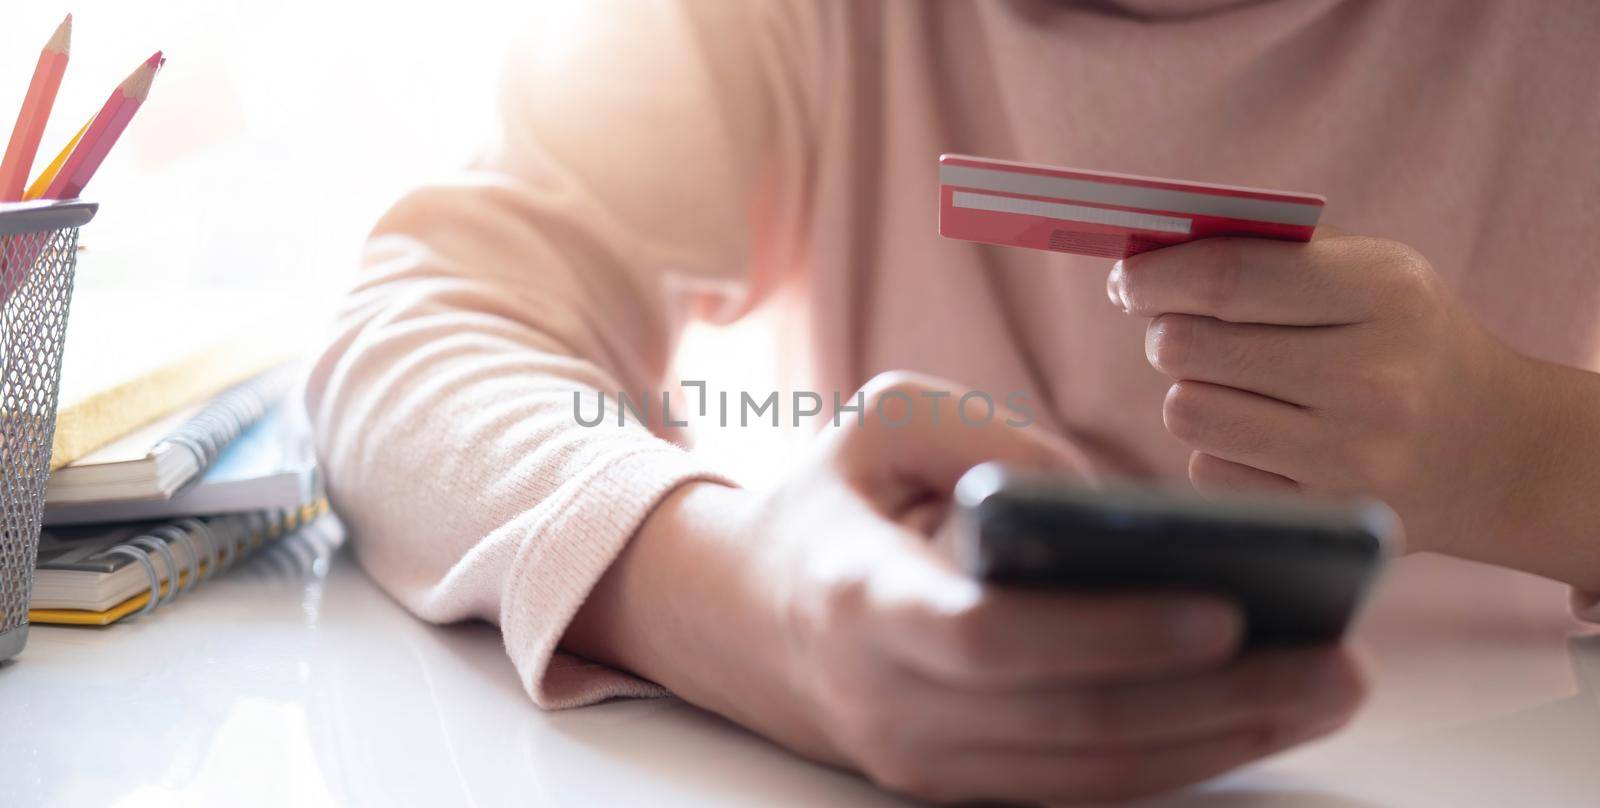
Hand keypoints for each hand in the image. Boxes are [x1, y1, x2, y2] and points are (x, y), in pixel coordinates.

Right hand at [566, 372, 1364, 803]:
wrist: (738, 613)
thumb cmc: (827, 500)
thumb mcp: (881, 422)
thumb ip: (990, 436)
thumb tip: (1112, 506)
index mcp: (861, 597)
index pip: (988, 639)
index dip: (1106, 636)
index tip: (1221, 612)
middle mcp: (891, 700)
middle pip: (1071, 724)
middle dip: (1219, 703)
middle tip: (1339, 663)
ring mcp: (921, 761)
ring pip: (1091, 774)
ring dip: (1222, 743)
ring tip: (1329, 691)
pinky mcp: (952, 785)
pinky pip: (1080, 788)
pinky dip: (1177, 761)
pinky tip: (1256, 720)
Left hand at [1108, 230, 1547, 555]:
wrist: (1495, 451)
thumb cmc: (1404, 340)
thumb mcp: (1370, 273)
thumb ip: (1271, 251)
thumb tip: (1147, 253)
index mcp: (1385, 294)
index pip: (1226, 278)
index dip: (1154, 276)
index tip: (1124, 279)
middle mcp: (1373, 380)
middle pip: (1188, 347)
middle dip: (1164, 332)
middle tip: (1176, 328)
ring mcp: (1350, 458)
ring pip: (1187, 411)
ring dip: (1192, 391)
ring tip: (1235, 383)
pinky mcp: (1324, 515)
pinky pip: (1209, 469)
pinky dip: (1220, 448)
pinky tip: (1267, 437)